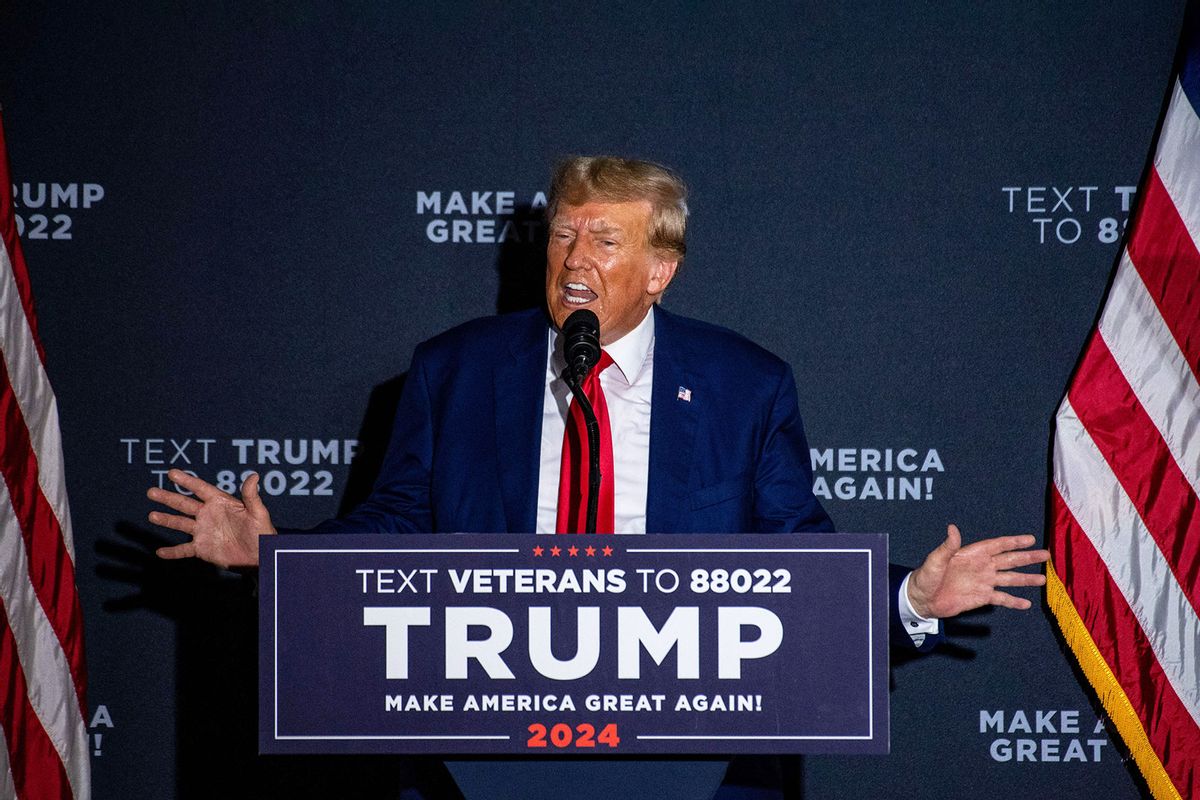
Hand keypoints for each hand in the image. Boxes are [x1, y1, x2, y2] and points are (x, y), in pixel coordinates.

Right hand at [147, 469, 276, 567]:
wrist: (260, 556)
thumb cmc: (262, 532)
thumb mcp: (258, 513)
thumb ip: (251, 496)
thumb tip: (254, 475)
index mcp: (221, 503)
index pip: (201, 489)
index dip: (187, 481)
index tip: (172, 473)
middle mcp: (208, 515)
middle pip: (184, 504)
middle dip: (168, 498)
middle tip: (151, 491)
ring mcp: (203, 532)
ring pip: (180, 524)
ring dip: (166, 520)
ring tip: (151, 515)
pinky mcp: (202, 549)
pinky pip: (184, 550)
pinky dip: (172, 552)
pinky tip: (160, 552)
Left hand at [906, 524, 1048, 618]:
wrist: (922, 599)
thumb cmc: (926, 576)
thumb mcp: (935, 560)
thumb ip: (947, 546)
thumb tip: (952, 528)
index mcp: (972, 554)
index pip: (997, 545)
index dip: (1014, 542)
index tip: (1031, 539)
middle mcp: (981, 566)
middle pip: (1009, 560)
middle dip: (1027, 557)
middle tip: (1045, 554)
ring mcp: (983, 582)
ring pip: (1009, 579)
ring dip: (1025, 579)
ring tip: (1042, 579)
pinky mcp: (981, 597)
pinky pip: (1001, 598)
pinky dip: (1013, 601)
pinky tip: (1026, 604)